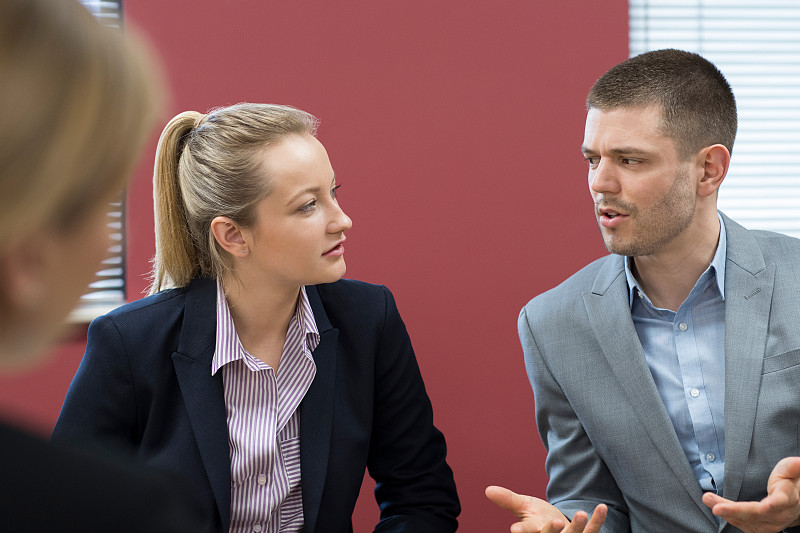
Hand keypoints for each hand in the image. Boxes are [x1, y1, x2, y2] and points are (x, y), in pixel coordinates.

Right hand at [486, 485, 606, 532]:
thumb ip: (507, 500)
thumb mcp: (523, 508)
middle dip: (553, 532)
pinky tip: (601, 507)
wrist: (559, 527)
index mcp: (533, 532)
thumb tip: (488, 490)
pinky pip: (593, 531)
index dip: (522, 531)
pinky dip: (597, 520)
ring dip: (578, 526)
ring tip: (581, 513)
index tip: (516, 529)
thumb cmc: (539, 518)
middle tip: (556, 522)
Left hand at [702, 456, 799, 532]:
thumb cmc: (790, 484)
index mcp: (785, 500)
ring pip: (745, 521)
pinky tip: (715, 508)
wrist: (796, 504)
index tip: (764, 505)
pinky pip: (742, 524)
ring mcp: (768, 524)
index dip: (770, 506)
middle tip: (713, 503)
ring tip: (708, 500)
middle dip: (733, 510)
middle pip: (754, 515)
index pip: (777, 504)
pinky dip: (729, 517)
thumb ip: (792, 467)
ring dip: (726, 512)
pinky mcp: (759, 528)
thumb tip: (798, 461)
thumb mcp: (790, 471)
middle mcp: (777, 516)